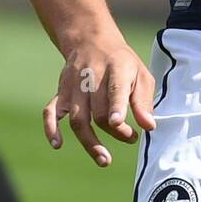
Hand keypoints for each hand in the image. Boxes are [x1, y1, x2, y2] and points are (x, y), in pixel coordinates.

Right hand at [43, 37, 155, 166]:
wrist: (92, 42)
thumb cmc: (123, 64)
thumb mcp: (141, 74)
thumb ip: (144, 101)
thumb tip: (149, 127)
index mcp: (116, 67)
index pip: (114, 89)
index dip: (116, 107)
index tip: (118, 123)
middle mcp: (91, 76)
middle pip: (98, 111)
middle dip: (115, 130)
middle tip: (130, 138)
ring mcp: (73, 85)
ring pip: (77, 117)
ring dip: (89, 141)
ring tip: (104, 160)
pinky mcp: (60, 92)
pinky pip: (50, 111)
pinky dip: (51, 128)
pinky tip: (57, 145)